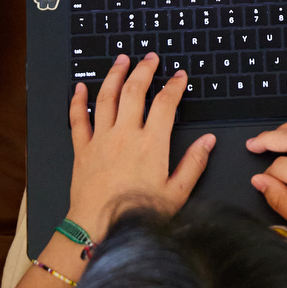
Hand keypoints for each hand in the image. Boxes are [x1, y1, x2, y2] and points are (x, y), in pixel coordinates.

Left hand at [67, 52, 215, 240]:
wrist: (97, 229)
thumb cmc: (138, 215)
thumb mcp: (176, 193)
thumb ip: (194, 164)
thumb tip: (208, 141)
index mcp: (151, 144)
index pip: (165, 104)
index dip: (174, 86)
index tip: (179, 77)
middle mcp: (125, 135)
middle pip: (135, 91)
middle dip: (144, 70)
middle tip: (151, 58)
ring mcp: (101, 139)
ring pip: (107, 97)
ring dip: (115, 75)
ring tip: (122, 60)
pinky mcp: (82, 149)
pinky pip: (77, 118)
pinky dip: (77, 100)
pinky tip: (80, 87)